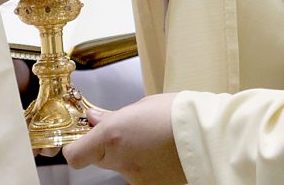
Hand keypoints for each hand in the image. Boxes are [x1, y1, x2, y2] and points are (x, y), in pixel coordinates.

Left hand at [64, 95, 183, 183]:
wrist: (208, 135)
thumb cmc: (177, 114)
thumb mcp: (140, 106)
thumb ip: (114, 116)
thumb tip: (95, 120)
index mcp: (112, 137)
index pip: (75, 155)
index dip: (76, 145)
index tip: (83, 136)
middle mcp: (120, 162)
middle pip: (100, 159)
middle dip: (108, 146)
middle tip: (127, 131)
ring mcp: (136, 179)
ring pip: (122, 167)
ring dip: (130, 156)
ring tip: (153, 140)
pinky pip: (140, 174)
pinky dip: (147, 165)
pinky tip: (162, 152)